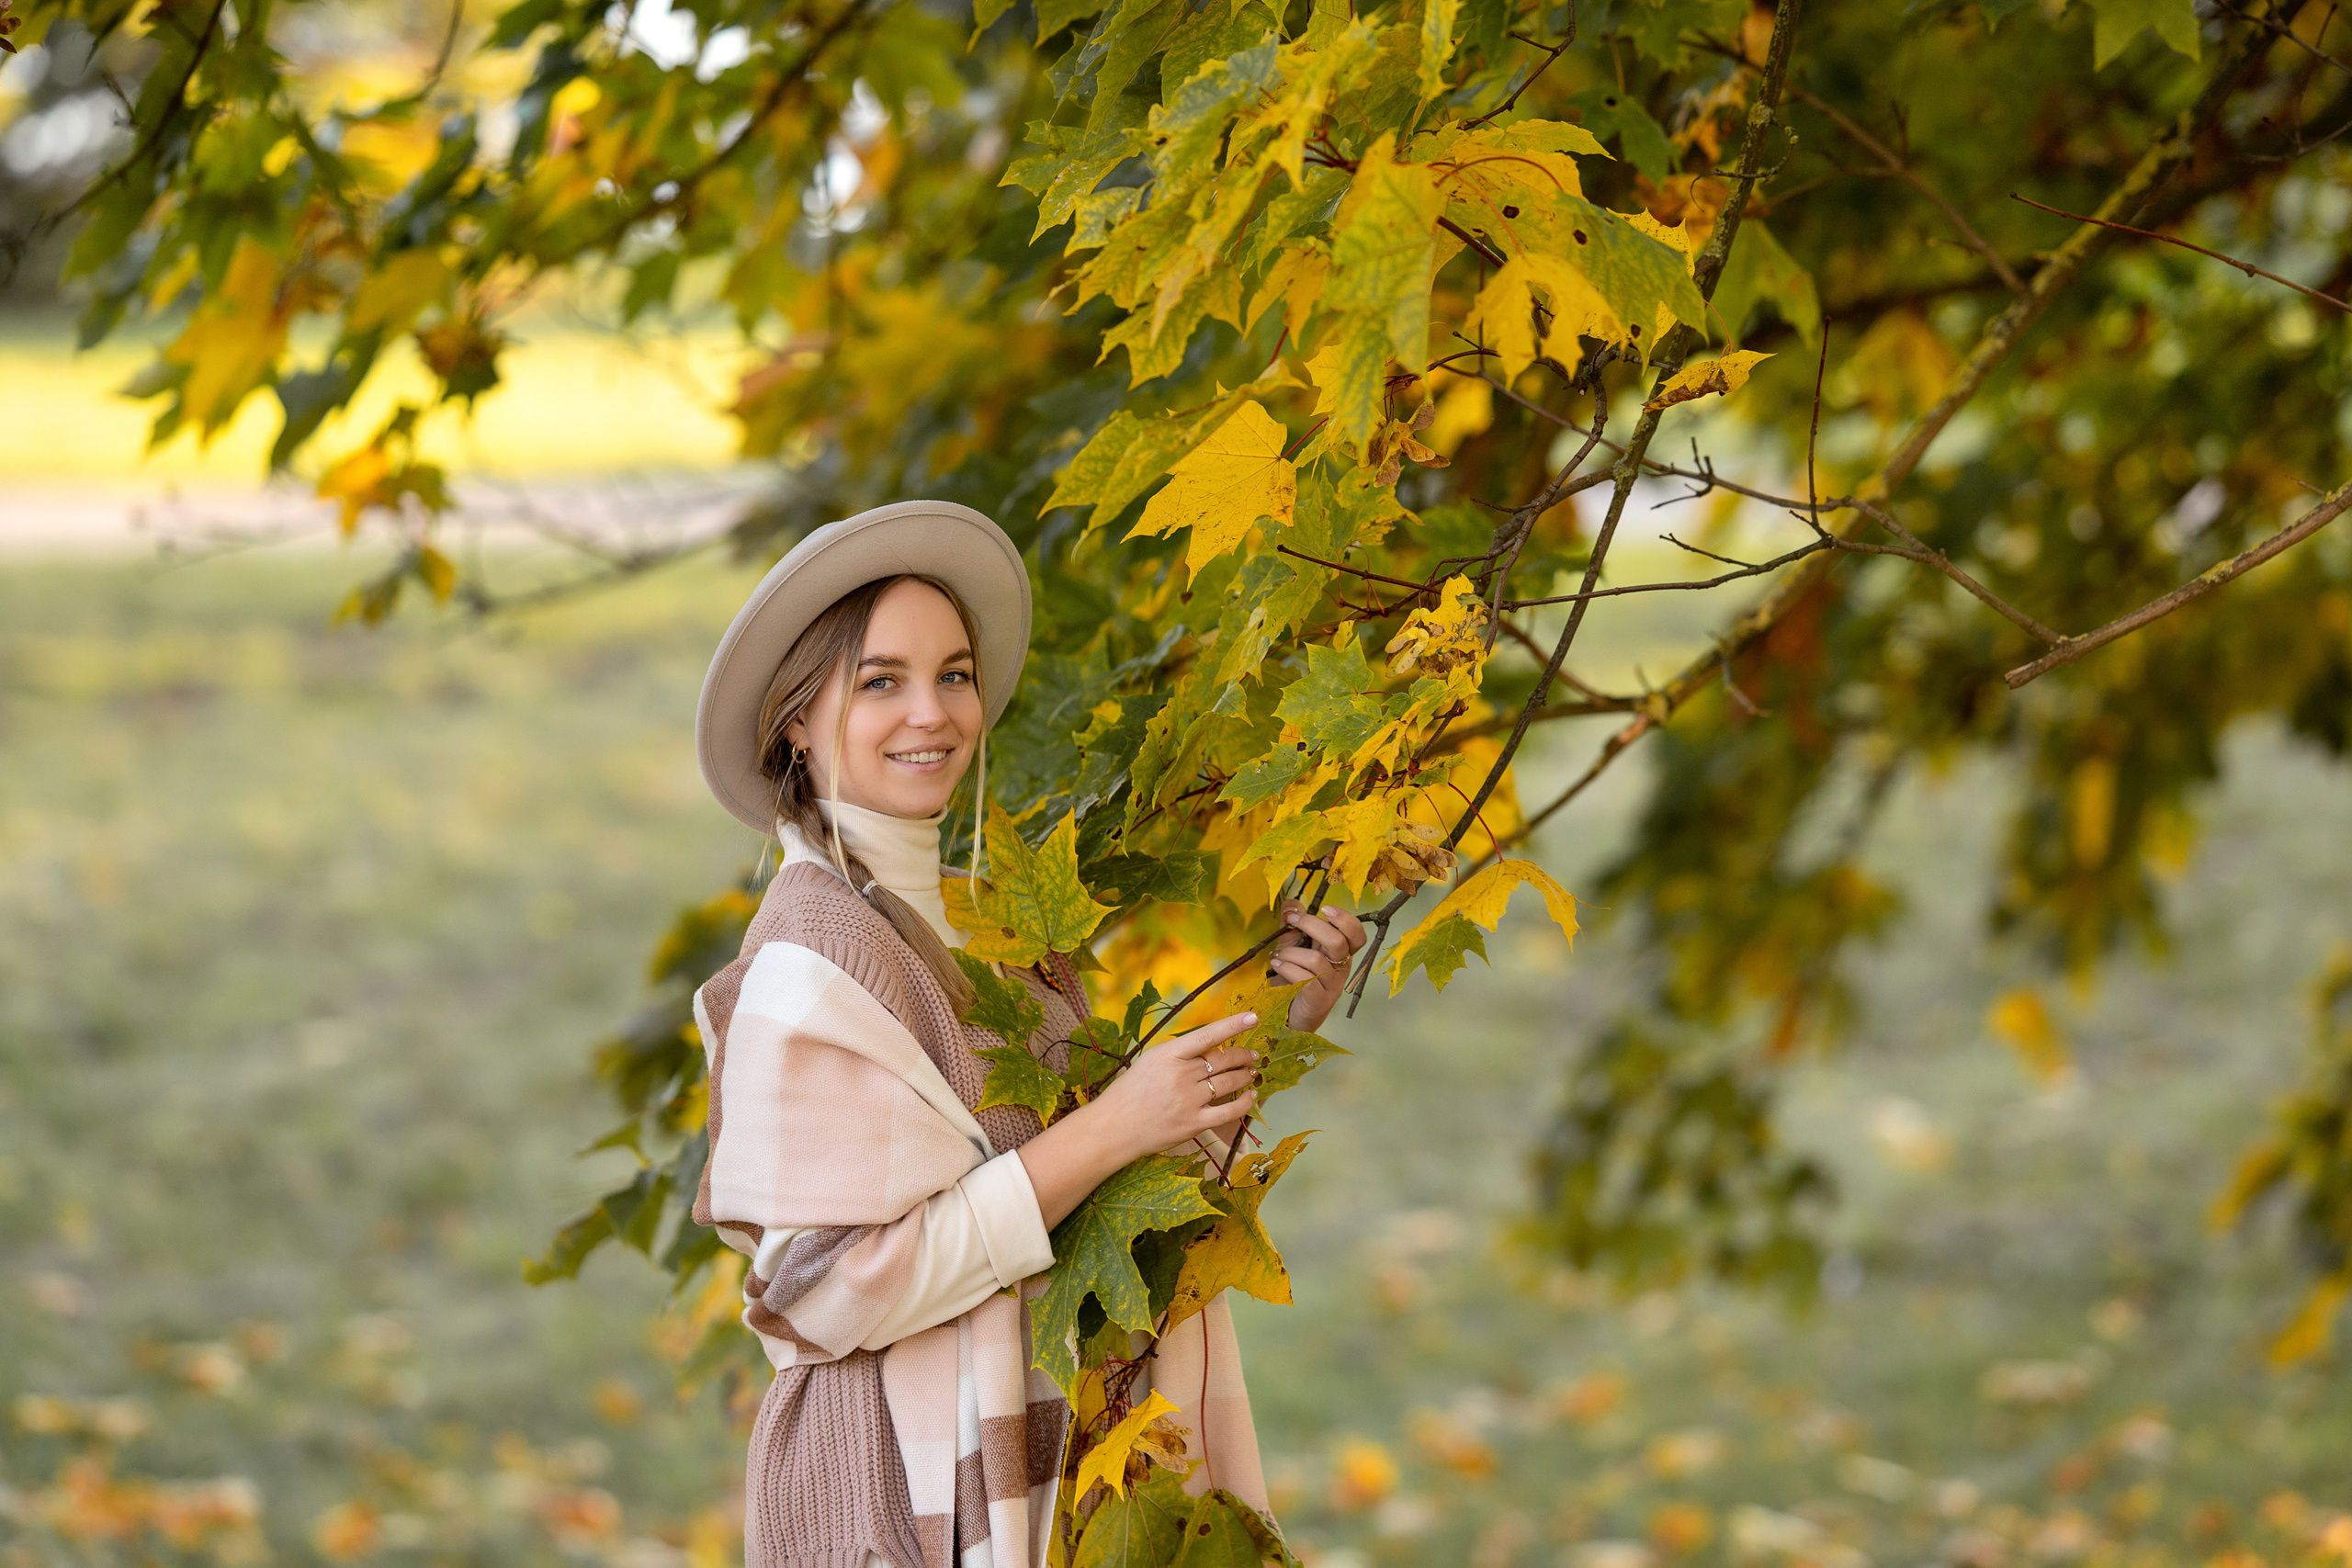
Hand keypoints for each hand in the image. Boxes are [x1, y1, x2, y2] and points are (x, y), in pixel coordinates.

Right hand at [1085, 1012, 1262, 1167]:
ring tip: (1252, 1072)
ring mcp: (1189, 1100)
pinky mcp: (1194, 1123)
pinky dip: (1244, 1103)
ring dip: (1245, 1075)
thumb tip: (1209, 1046)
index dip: (1232, 1025)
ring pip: (1229, 1082)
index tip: (1252, 1018)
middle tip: (1252, 1054)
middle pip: (1223, 1059)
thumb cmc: (1129, 1093)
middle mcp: (1181, 1075)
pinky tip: (1251, 1096)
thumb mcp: (1150, 1061)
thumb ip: (1178, 1053)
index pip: (1207, 1035)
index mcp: (1168, 1055)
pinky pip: (1229, 1112)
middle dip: (1243, 1055)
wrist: (1113, 1128)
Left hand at [1270, 900, 1368, 1032]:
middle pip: (1339, 942)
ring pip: (1316, 960)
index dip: (1346, 919)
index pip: (1356, 935)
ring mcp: (1331, 986)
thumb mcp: (1292, 948)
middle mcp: (1340, 969)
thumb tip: (1291, 904)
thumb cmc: (1295, 979)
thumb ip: (1293, 926)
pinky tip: (1276, 965)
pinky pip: (1305, 979)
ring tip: (1276, 955)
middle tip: (1292, 922)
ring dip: (1290, 952)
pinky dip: (1287, 968)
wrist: (1290, 1017)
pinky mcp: (1318, 1000)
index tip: (1325, 909)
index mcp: (1339, 954)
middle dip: (1313, 926)